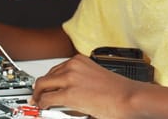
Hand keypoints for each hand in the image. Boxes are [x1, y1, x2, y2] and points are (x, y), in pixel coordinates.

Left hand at [30, 54, 145, 118]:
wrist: (130, 97)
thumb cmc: (119, 91)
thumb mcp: (95, 76)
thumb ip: (79, 79)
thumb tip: (68, 90)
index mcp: (80, 60)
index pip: (56, 69)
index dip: (49, 80)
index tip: (46, 86)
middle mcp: (73, 65)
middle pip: (47, 75)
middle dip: (40, 87)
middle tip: (37, 96)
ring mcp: (70, 78)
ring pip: (43, 85)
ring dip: (39, 95)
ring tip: (39, 103)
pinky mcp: (70, 93)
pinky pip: (47, 98)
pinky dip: (42, 103)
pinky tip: (43, 107)